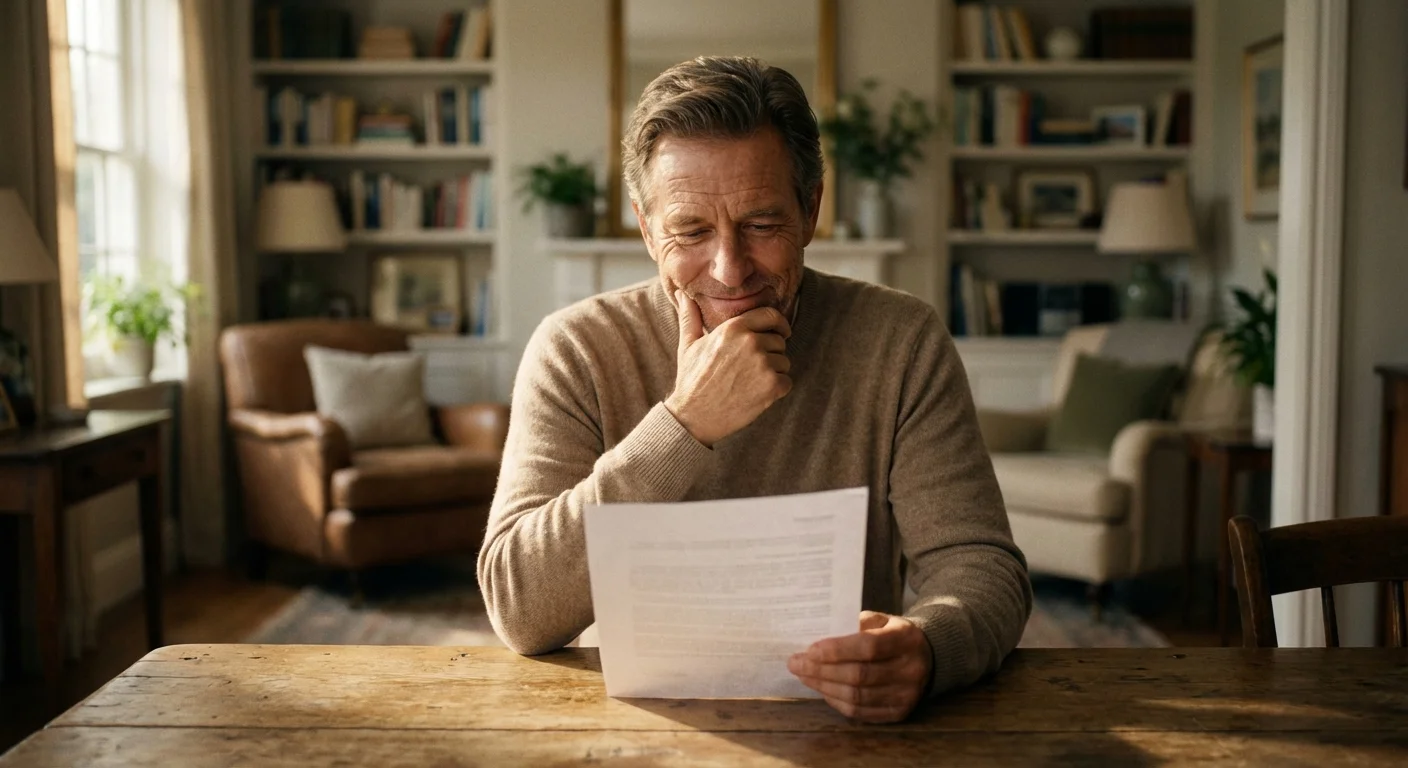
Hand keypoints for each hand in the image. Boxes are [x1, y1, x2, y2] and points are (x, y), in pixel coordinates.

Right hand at [664, 290, 791, 446]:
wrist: (694, 416)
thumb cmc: (692, 380)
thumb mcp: (688, 344)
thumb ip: (690, 316)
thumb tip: (683, 294)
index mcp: (733, 328)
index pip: (771, 315)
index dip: (779, 323)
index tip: (782, 332)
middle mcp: (751, 342)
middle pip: (779, 341)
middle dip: (772, 353)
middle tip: (753, 368)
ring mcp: (763, 364)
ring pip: (784, 362)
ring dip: (774, 372)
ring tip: (751, 382)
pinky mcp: (771, 386)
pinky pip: (787, 382)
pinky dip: (777, 390)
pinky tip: (757, 394)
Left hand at [788, 611, 932, 722]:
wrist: (928, 657)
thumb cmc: (894, 634)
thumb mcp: (881, 619)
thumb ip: (855, 624)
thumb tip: (818, 637)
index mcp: (906, 639)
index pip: (868, 647)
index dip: (836, 650)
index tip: (809, 650)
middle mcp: (910, 670)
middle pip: (859, 675)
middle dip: (821, 671)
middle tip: (796, 664)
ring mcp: (906, 695)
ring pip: (857, 697)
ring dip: (824, 687)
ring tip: (804, 676)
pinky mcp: (899, 713)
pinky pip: (861, 712)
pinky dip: (836, 702)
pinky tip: (822, 690)